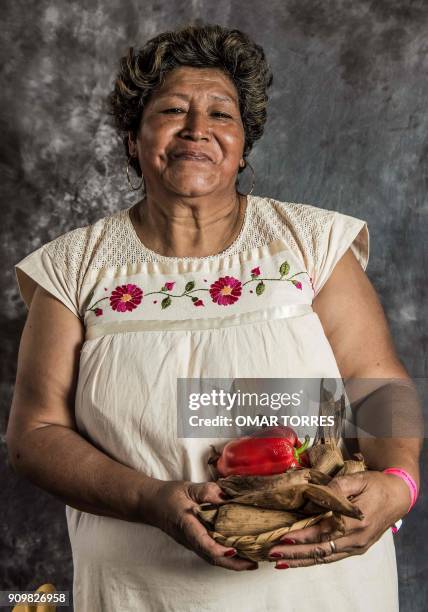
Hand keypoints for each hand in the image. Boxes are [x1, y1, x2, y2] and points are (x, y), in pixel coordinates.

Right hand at [147, 479, 258, 570]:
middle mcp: (190, 539)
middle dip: (233, 564)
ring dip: (232, 563)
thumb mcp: (188, 488)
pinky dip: (227, 556)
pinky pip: (212, 553)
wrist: (152, 504)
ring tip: (253, 560)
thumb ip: (207, 491)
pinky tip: (240, 551)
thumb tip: (226, 496)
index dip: (218, 549)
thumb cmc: (169, 496)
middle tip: (254, 563)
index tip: (234, 550)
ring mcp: (192, 543)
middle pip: (212, 557)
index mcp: (187, 525)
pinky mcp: (196, 542)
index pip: (202, 542)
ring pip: (213, 558)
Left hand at [267, 470, 410, 567]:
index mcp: (355, 522)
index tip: (285, 537)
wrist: (398, 497)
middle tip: (273, 553)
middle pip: (320, 550)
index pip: (323, 532)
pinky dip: (314, 559)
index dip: (303, 536)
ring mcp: (357, 547)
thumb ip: (338, 487)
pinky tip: (300, 560)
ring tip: (281, 561)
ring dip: (301, 560)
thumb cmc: (376, 485)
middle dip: (295, 553)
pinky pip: (332, 556)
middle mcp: (355, 539)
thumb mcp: (357, 479)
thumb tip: (319, 493)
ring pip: (325, 557)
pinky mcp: (356, 548)